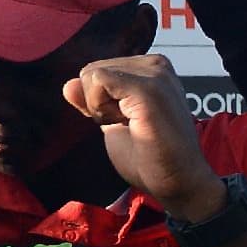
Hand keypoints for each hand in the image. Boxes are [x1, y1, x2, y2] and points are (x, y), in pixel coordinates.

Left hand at [63, 55, 223, 221]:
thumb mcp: (111, 122)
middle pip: (91, 71)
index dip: (98, 103)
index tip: (127, 122)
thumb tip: (68, 84)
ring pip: (91, 75)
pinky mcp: (148, 88)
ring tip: (134, 126)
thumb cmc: (149, 157)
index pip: (96, 72)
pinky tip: (128, 124)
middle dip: (98, 104)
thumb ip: (92, 101)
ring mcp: (155, 73)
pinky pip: (97, 80)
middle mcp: (156, 64)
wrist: (178, 181)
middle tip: (131, 126)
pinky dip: (101, 108)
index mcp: (150, 69)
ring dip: (101, 108)